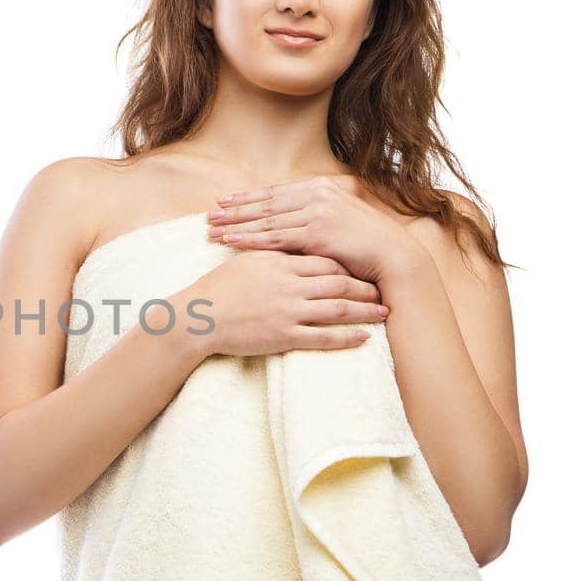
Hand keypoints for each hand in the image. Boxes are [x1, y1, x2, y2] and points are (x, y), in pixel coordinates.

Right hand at [180, 247, 389, 359]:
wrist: (198, 317)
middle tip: (382, 290)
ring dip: (364, 310)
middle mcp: (289, 285)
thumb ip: (271, 252)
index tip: (363, 267)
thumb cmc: (218, 288)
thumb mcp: (246, 261)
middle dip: (364, 286)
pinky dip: (347, 337)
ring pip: (337, 308)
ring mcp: (289, 311)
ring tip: (383, 312)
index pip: (323, 259)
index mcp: (280, 263)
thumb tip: (289, 244)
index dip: (347, 264)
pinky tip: (363, 337)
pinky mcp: (284, 336)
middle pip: (338, 281)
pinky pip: (324, 337)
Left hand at [207, 175, 413, 284]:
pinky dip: (251, 239)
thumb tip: (290, 221)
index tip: (225, 200)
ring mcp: (316, 211)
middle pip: (266, 202)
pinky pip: (276, 237)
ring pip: (266, 218)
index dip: (248, 197)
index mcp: (321, 187)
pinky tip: (232, 240)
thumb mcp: (339, 221)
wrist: (393, 256)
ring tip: (213, 229)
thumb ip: (315, 216)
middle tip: (210, 213)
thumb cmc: (366, 245)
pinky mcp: (316, 232)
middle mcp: (317, 194)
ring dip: (237, 223)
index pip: (276, 192)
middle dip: (236, 208)